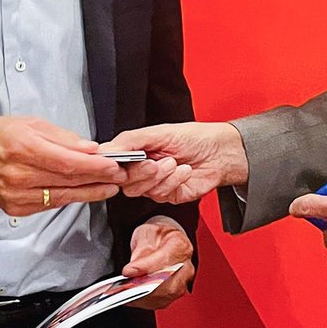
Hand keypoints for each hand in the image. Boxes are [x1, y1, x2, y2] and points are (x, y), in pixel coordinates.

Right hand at [0, 116, 123, 216]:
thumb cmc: (4, 135)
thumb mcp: (34, 124)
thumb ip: (65, 138)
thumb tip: (90, 148)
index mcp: (22, 148)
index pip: (66, 162)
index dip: (93, 166)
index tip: (112, 165)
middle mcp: (18, 174)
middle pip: (67, 180)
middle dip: (97, 178)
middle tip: (118, 175)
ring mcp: (16, 194)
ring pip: (62, 196)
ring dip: (89, 192)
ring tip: (108, 187)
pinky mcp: (17, 208)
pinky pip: (50, 204)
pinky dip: (70, 198)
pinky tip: (85, 193)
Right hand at [100, 122, 247, 203]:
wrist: (221, 153)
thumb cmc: (195, 138)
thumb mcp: (160, 132)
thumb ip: (131, 140)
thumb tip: (106, 149)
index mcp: (136, 151)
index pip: (112, 162)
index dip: (112, 166)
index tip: (118, 164)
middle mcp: (142, 169)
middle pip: (123, 181)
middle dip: (139, 172)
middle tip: (154, 162)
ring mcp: (154, 183)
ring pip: (138, 191)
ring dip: (158, 177)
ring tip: (173, 163)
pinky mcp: (167, 195)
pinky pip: (159, 195)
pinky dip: (172, 182)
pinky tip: (183, 171)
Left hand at [123, 217, 194, 309]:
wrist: (165, 241)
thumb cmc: (157, 236)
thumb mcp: (145, 233)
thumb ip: (140, 250)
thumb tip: (133, 270)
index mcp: (179, 245)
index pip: (163, 259)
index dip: (144, 267)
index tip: (127, 271)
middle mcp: (186, 265)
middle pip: (166, 282)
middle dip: (142, 286)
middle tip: (124, 285)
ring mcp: (183, 281)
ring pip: (164, 295)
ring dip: (142, 297)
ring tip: (125, 292)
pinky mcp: (177, 293)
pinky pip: (161, 302)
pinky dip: (145, 301)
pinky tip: (132, 297)